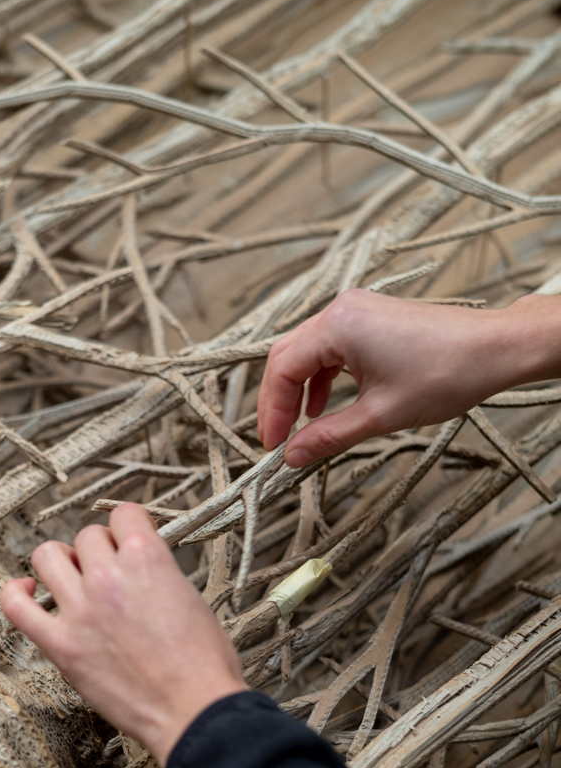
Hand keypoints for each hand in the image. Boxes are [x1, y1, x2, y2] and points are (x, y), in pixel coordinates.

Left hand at [0, 504, 246, 766]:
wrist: (194, 709)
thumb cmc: (205, 662)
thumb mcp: (192, 598)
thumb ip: (160, 575)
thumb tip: (141, 571)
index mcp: (147, 558)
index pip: (123, 513)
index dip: (127, 525)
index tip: (128, 540)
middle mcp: (108, 576)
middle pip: (86, 537)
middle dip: (99, 549)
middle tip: (110, 572)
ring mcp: (80, 610)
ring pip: (47, 556)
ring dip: (61, 562)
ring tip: (72, 578)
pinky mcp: (61, 645)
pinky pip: (16, 606)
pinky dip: (16, 592)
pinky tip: (28, 591)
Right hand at [258, 289, 550, 466]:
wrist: (495, 349)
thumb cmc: (445, 376)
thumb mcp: (380, 415)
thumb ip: (329, 436)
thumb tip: (292, 458)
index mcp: (338, 325)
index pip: (283, 369)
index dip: (272, 411)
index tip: (274, 447)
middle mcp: (341, 309)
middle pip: (288, 356)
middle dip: (279, 400)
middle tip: (278, 440)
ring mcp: (357, 310)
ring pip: (307, 351)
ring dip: (297, 389)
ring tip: (298, 428)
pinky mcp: (370, 317)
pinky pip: (330, 347)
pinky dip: (320, 377)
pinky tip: (322, 406)